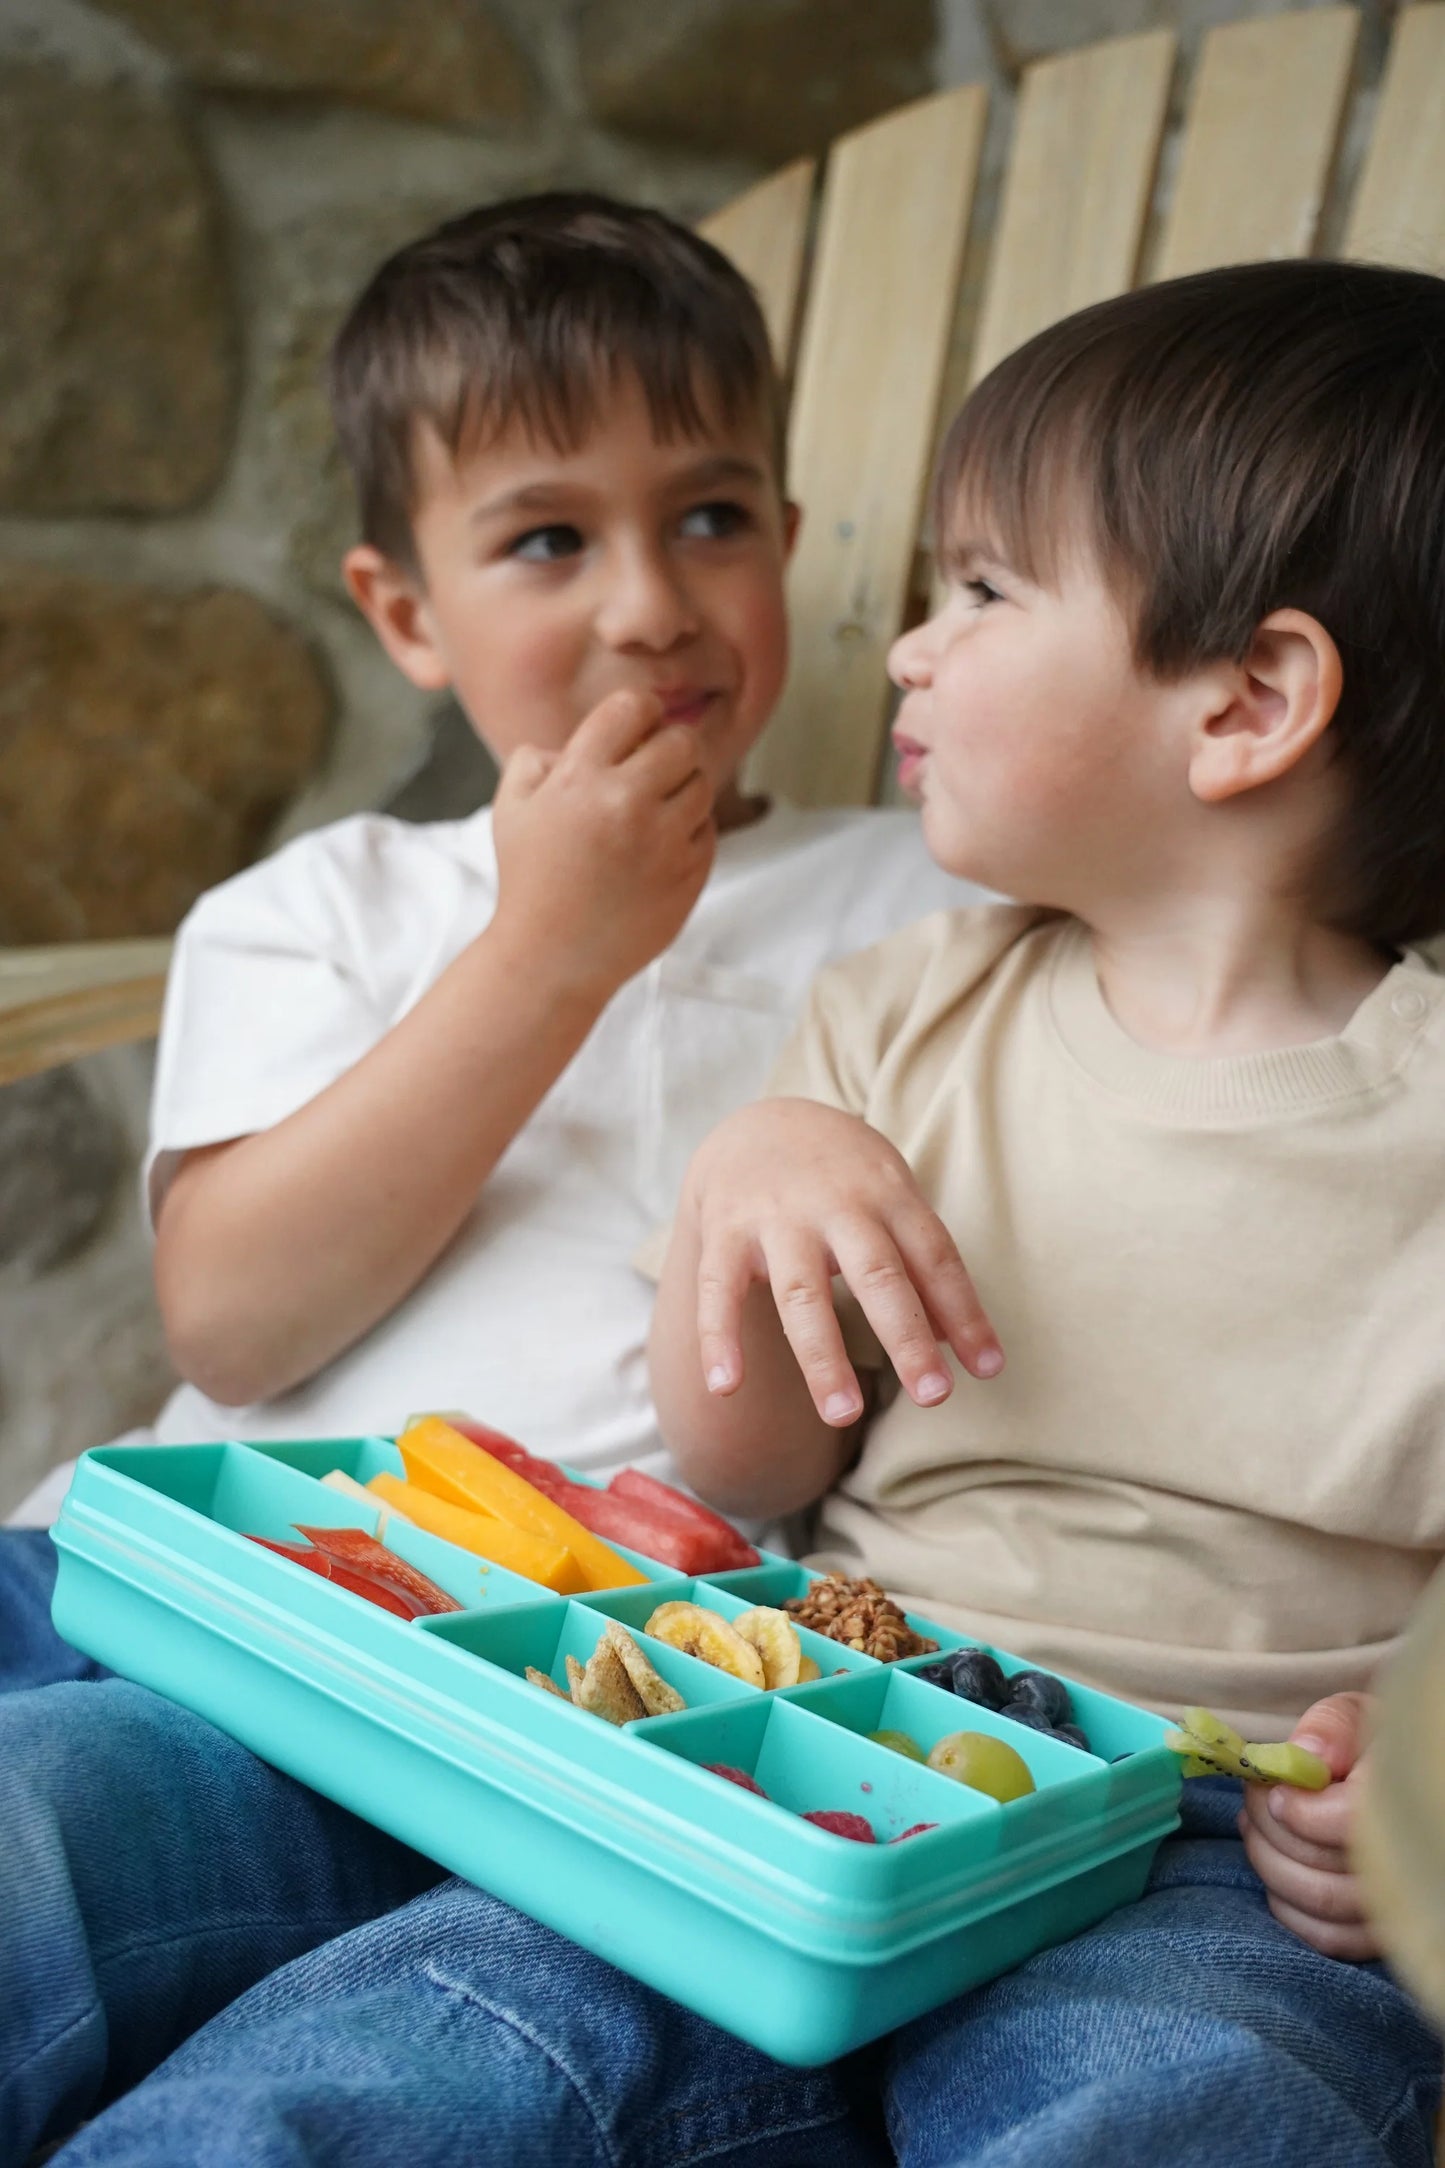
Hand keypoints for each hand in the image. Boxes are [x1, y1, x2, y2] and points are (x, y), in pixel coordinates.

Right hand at [491, 688, 715, 997]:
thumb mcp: (511, 808)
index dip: (641, 713)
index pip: (636, 708)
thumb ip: (538, 758)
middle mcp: (626, 803)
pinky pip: (707, 830)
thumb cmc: (532, 879)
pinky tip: (656, 852)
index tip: (639, 729)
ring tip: (651, 815)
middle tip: (652, 772)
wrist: (552, 958)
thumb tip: (580, 741)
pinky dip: (688, 833)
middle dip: (670, 750)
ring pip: (702, 784)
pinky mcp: (689, 874)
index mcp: (581, 778)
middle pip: (683, 741)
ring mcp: (664, 841)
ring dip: (682, 791)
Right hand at [686, 1097, 1002, 1425]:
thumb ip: (922, 1268)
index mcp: (888, 1194)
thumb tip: (958, 1343)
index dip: (964, 1314)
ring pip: (801, 1293)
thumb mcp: (892, 1200)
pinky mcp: (725, 1230)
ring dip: (822, 1357)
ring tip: (842, 1415)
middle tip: (935, 1397)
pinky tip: (725, 1387)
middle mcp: (835, 1203)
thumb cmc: (845, 1178)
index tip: (988, 1370)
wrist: (760, 1122)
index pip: (935, 1258)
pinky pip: (719, 1289)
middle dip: (906, 1337)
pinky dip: (718, 1338)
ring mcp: (776, 1217)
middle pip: (877, 1275)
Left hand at [1238, 1692, 1379, 1960]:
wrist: (1393, 1776)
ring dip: (1269, 1864)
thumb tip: (1307, 1757)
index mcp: (1404, 1797)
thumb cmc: (1370, 1744)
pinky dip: (1286, 1905)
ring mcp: (1397, 1903)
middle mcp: (1409, 1861)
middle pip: (1326, 1872)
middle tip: (1256, 1799)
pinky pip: (1327, 1938)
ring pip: (1320, 1905)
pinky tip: (1274, 1864)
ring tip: (1254, 1826)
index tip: (1274, 1791)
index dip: (1300, 1812)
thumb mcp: (1357, 1717)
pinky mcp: (1379, 1930)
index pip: (1349, 1824)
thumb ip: (1332, 1728)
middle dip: (1271, 1832)